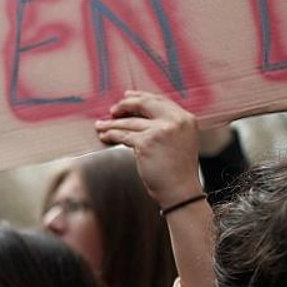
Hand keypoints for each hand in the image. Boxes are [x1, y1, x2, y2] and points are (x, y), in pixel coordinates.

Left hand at [96, 90, 203, 208]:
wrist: (179, 189)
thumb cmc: (177, 170)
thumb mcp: (180, 140)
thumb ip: (167, 125)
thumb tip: (139, 114)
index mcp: (185, 118)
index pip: (159, 100)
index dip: (140, 97)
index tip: (127, 96)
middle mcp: (175, 121)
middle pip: (144, 104)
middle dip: (124, 105)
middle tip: (112, 110)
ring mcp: (160, 131)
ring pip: (129, 122)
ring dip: (111, 123)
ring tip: (100, 125)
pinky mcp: (146, 142)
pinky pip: (123, 135)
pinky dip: (111, 135)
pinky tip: (104, 136)